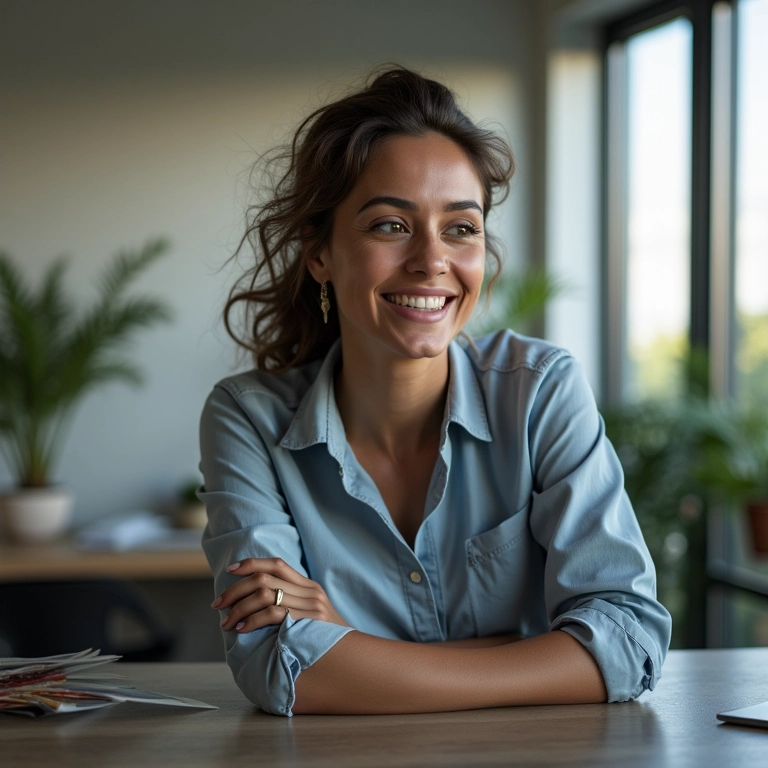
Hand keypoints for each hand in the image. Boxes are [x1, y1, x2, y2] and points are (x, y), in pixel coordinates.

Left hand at [212, 557, 350, 632]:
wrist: (352, 655)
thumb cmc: (324, 638)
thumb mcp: (310, 614)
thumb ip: (291, 603)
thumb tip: (255, 600)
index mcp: (309, 585)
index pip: (277, 563)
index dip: (251, 563)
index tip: (230, 571)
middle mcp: (310, 591)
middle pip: (264, 578)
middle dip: (235, 590)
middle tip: (218, 604)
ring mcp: (311, 605)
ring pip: (265, 594)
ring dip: (239, 607)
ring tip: (226, 622)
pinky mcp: (310, 621)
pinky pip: (274, 613)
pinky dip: (253, 620)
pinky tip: (242, 628)